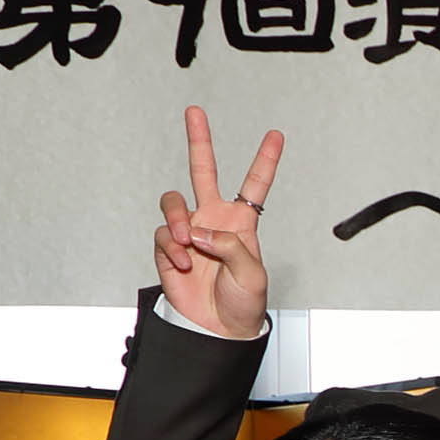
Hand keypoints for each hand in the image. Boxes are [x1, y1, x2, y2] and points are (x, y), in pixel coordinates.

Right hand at [156, 105, 281, 340]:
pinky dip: (172, 248)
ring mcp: (189, 231)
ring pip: (173, 202)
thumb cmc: (242, 303)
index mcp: (241, 223)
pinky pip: (162, 234)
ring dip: (178, 220)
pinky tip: (184, 264)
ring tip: (189, 244)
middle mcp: (213, 219)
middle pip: (203, 171)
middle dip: (199, 140)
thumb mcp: (251, 274)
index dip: (265, 160)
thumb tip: (199, 231)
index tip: (276, 135)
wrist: (216, 327)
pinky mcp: (168, 247)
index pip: (254, 185)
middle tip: (195, 112)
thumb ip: (230, 246)